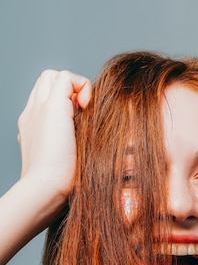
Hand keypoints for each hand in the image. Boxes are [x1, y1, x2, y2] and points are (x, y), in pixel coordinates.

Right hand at [17, 70, 91, 199]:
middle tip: (84, 114)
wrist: (46, 188)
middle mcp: (32, 114)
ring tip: (85, 111)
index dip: (67, 101)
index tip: (82, 121)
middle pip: (47, 83)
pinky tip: (88, 107)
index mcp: (34, 127)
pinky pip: (65, 77)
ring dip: (74, 87)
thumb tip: (99, 139)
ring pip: (52, 76)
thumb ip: (76, 144)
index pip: (46, 99)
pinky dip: (81, 85)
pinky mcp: (51, 107)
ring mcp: (38, 109)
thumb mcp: (69, 159)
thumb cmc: (63, 183)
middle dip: (68, 91)